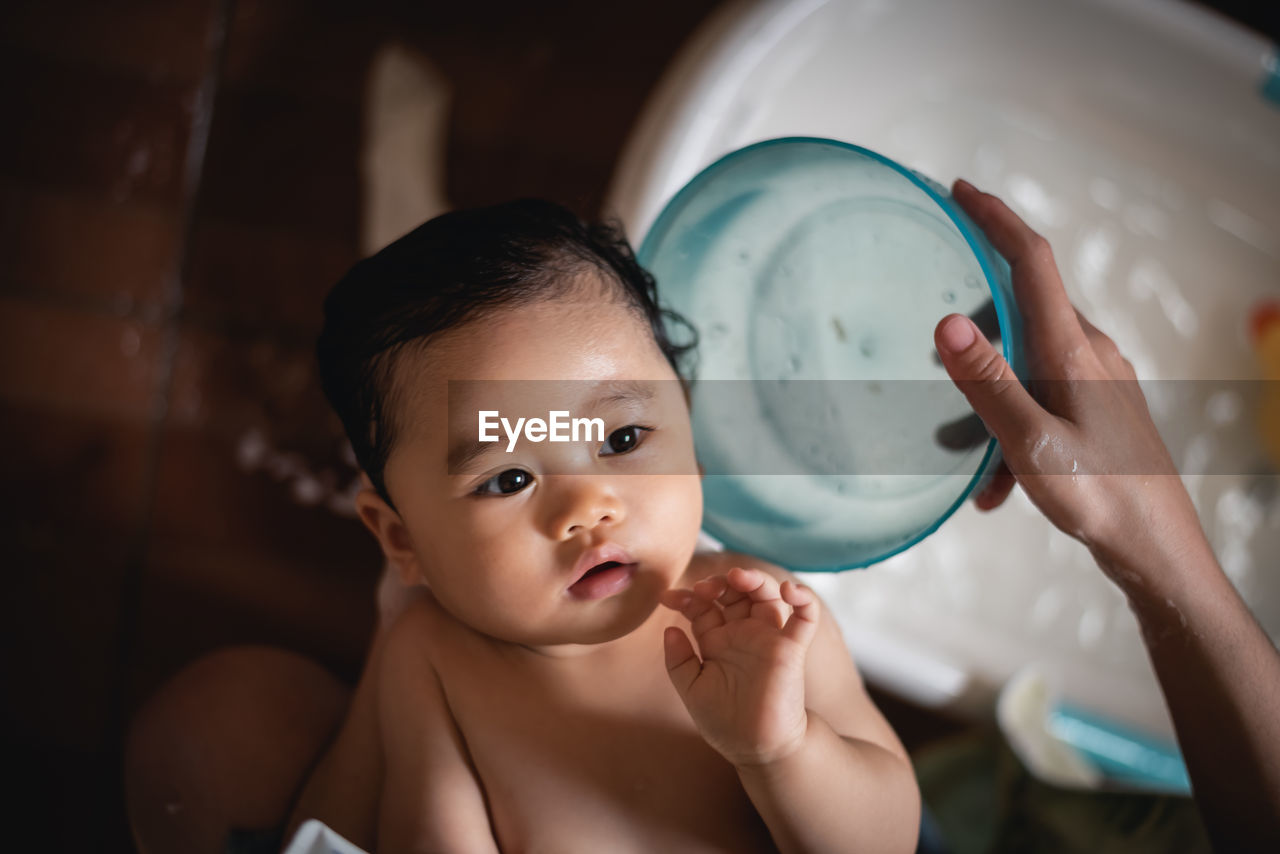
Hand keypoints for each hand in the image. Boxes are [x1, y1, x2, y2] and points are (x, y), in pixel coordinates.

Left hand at [660, 568, 817, 766]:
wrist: (757, 749)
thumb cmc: (724, 722)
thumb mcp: (691, 689)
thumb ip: (678, 660)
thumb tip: (669, 628)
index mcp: (718, 641)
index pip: (703, 607)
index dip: (686, 597)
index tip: (667, 597)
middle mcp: (743, 634)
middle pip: (735, 593)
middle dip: (719, 582)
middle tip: (705, 588)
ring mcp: (768, 638)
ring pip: (767, 594)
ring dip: (755, 578)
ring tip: (739, 577)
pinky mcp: (792, 649)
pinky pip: (806, 617)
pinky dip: (804, 598)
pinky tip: (789, 590)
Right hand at [934, 179, 1204, 576]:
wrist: (1158, 549)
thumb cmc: (1100, 496)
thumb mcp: (1030, 441)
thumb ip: (987, 381)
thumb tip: (947, 322)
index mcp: (1072, 348)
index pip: (1030, 260)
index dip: (994, 219)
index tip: (959, 190)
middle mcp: (1089, 352)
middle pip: (1022, 309)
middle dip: (974, 329)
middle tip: (935, 351)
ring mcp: (1098, 379)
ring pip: (1026, 364)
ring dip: (988, 402)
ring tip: (965, 459)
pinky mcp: (1100, 408)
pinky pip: (1040, 400)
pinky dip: (1010, 432)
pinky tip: (997, 490)